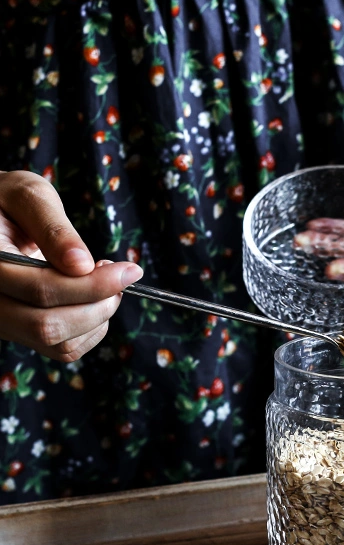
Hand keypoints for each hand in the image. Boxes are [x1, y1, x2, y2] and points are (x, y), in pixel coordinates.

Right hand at [0, 170, 142, 361]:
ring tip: (104, 283)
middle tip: (119, 277)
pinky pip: (63, 349)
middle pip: (47, 326)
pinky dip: (92, 330)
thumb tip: (81, 265)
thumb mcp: (28, 196)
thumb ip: (54, 228)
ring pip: (58, 343)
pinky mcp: (20, 332)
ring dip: (98, 318)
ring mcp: (2, 322)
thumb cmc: (9, 201)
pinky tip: (94, 300)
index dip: (94, 285)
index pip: (42, 290)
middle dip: (98, 305)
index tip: (129, 270)